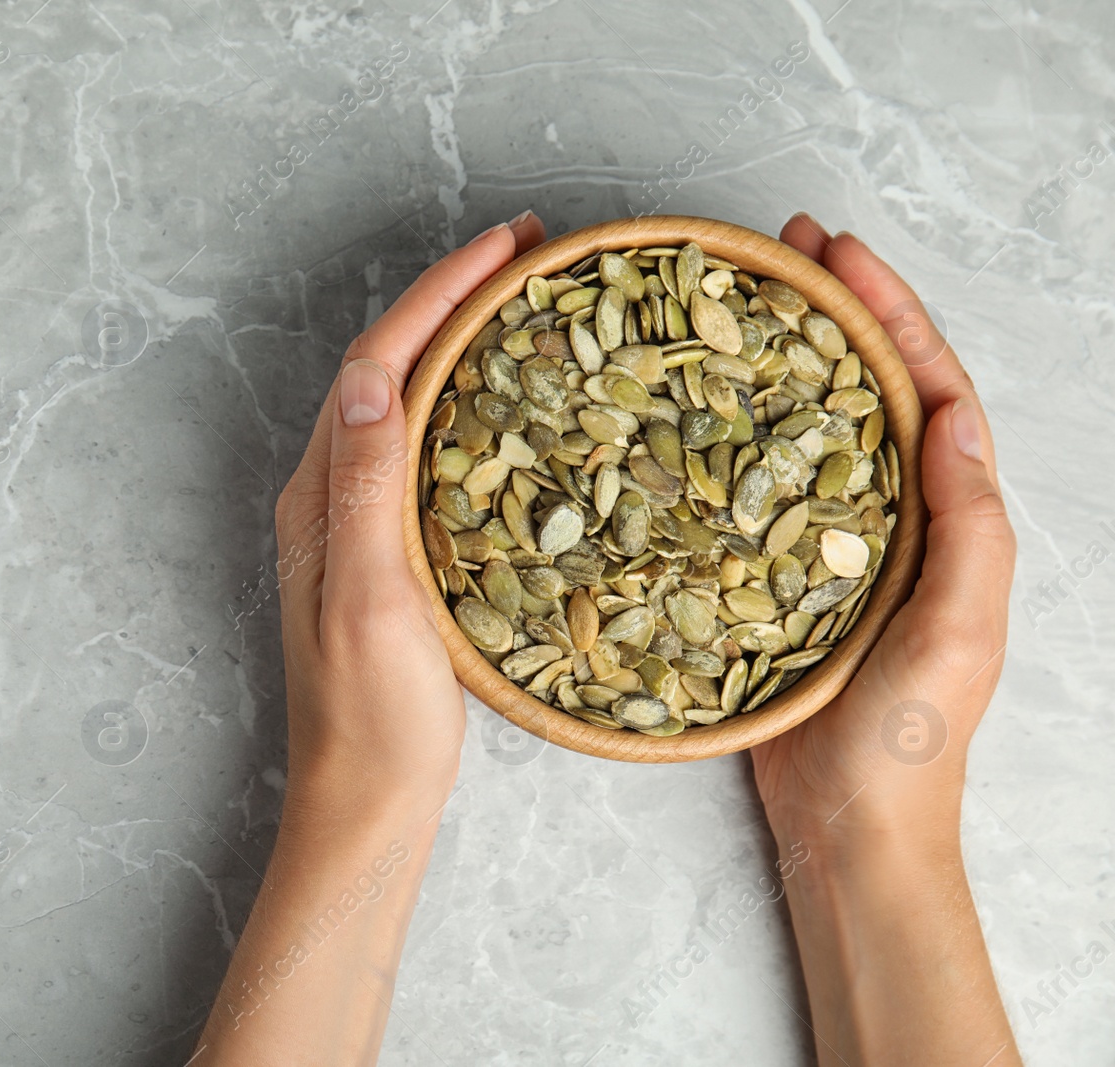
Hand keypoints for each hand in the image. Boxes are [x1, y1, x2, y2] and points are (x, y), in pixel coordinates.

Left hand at [272, 210, 548, 813]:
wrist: (367, 800)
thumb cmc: (371, 715)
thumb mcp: (368, 596)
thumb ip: (364, 486)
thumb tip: (363, 372)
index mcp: (322, 494)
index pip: (376, 363)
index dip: (439, 294)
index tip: (507, 245)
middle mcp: (333, 495)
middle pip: (390, 367)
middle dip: (454, 300)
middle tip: (529, 253)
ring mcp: (362, 523)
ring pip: (411, 404)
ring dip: (462, 344)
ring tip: (528, 305)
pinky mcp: (394, 554)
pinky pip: (431, 452)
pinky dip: (471, 407)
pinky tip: (514, 407)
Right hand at [750, 217, 1016, 847]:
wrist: (851, 827)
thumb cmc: (911, 738)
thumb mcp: (960, 632)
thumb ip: (968, 526)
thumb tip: (952, 414)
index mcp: (947, 517)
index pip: (925, 389)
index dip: (890, 312)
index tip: (838, 252)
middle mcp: (890, 515)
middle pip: (867, 388)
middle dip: (837, 309)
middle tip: (784, 245)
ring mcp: (829, 542)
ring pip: (810, 428)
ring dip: (785, 358)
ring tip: (739, 300)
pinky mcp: (773, 575)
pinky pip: (758, 488)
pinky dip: (735, 436)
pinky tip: (695, 410)